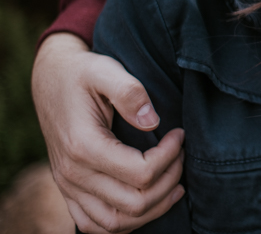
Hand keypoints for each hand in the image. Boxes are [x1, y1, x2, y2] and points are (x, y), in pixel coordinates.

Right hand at [32, 33, 184, 232]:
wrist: (52, 80)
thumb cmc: (82, 74)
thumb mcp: (105, 70)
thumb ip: (130, 92)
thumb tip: (152, 121)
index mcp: (83, 146)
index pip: (141, 173)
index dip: (170, 156)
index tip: (179, 134)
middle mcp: (72, 174)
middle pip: (135, 202)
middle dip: (169, 180)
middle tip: (181, 154)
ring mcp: (68, 187)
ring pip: (116, 223)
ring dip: (152, 208)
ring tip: (174, 183)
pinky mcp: (69, 191)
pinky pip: (96, 225)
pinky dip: (126, 221)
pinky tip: (148, 201)